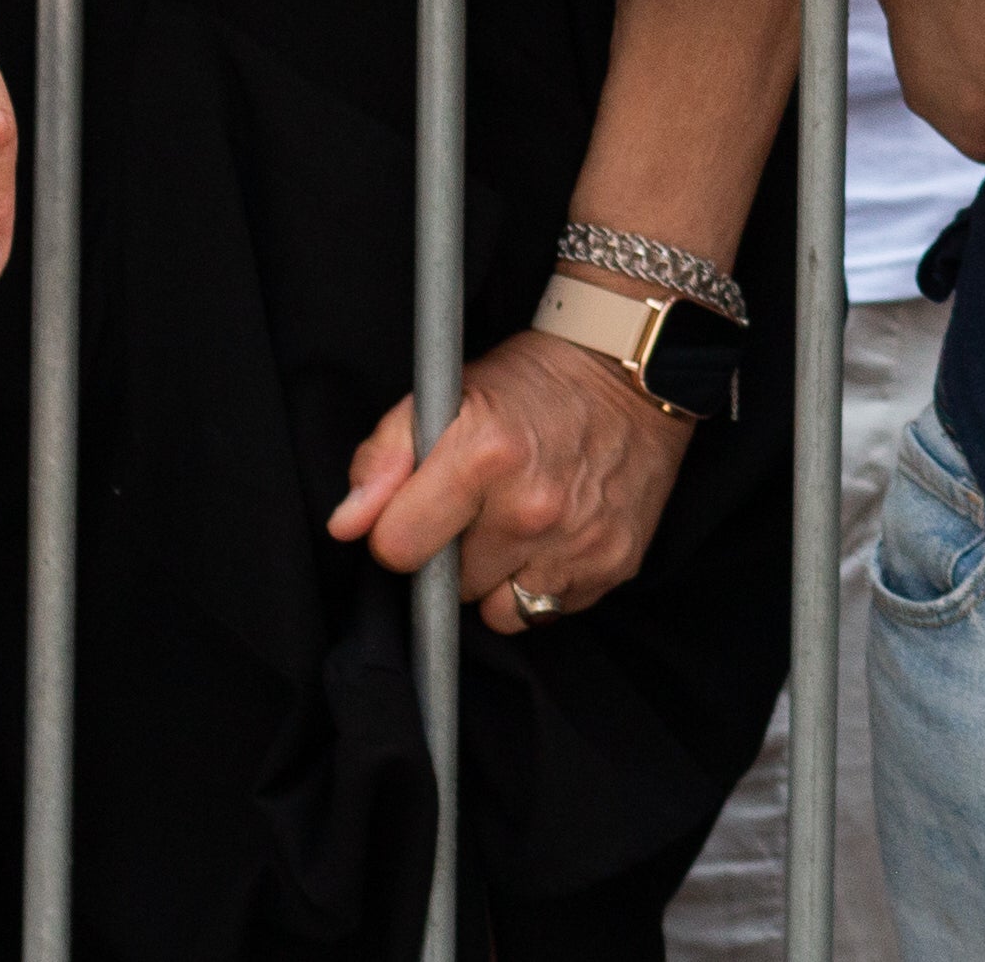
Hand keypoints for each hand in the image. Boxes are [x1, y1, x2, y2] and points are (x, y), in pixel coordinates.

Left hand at [324, 305, 693, 631]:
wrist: (637, 373)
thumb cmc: (535, 383)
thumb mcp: (449, 393)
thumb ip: (385, 456)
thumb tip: (347, 526)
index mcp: (483, 456)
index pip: (398, 548)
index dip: (400, 532)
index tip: (420, 512)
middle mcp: (531, 507)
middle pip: (450, 585)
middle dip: (456, 553)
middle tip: (483, 506)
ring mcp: (576, 542)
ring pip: (498, 611)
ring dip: (499, 578)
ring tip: (518, 527)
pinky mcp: (612, 565)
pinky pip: (550, 610)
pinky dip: (545, 583)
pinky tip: (556, 537)